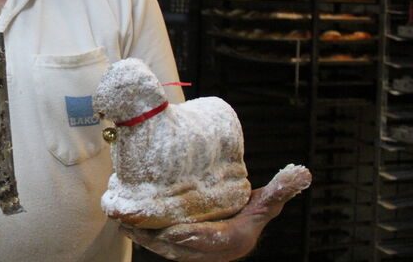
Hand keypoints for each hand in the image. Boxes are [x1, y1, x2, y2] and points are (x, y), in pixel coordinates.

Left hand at [119, 165, 310, 260]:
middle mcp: (213, 252)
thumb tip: (301, 172)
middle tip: (136, 224)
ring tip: (124, 222)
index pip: (214, 240)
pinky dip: (144, 236)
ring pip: (166, 249)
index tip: (176, 232)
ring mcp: (196, 254)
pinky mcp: (180, 250)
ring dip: (145, 238)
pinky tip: (126, 223)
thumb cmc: (251, 212)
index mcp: (235, 240)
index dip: (196, 238)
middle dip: (157, 239)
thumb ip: (279, 190)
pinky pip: (159, 246)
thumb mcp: (266, 203)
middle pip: (182, 249)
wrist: (241, 229)